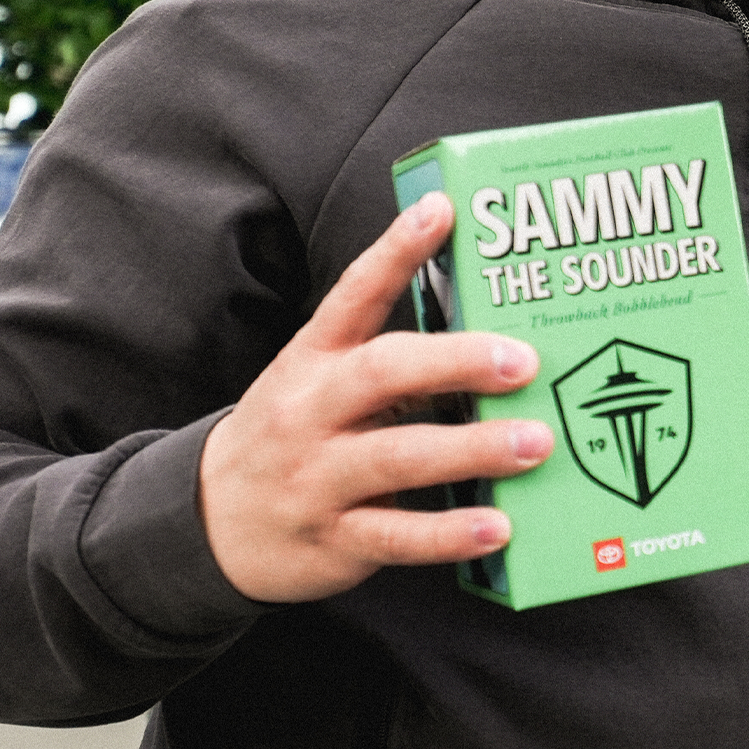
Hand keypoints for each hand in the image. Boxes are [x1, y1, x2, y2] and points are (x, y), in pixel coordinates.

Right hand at [198, 193, 551, 603]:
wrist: (213, 523)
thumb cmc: (294, 437)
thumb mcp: (319, 384)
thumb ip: (390, 362)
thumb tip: (491, 342)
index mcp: (313, 361)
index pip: (354, 294)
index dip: (396, 250)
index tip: (442, 210)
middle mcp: (311, 412)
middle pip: (382, 373)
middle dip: (456, 362)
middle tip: (523, 361)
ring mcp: (318, 476)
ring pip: (398, 456)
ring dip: (472, 449)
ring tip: (535, 443)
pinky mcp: (332, 538)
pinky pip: (396, 535)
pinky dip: (450, 534)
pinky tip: (499, 528)